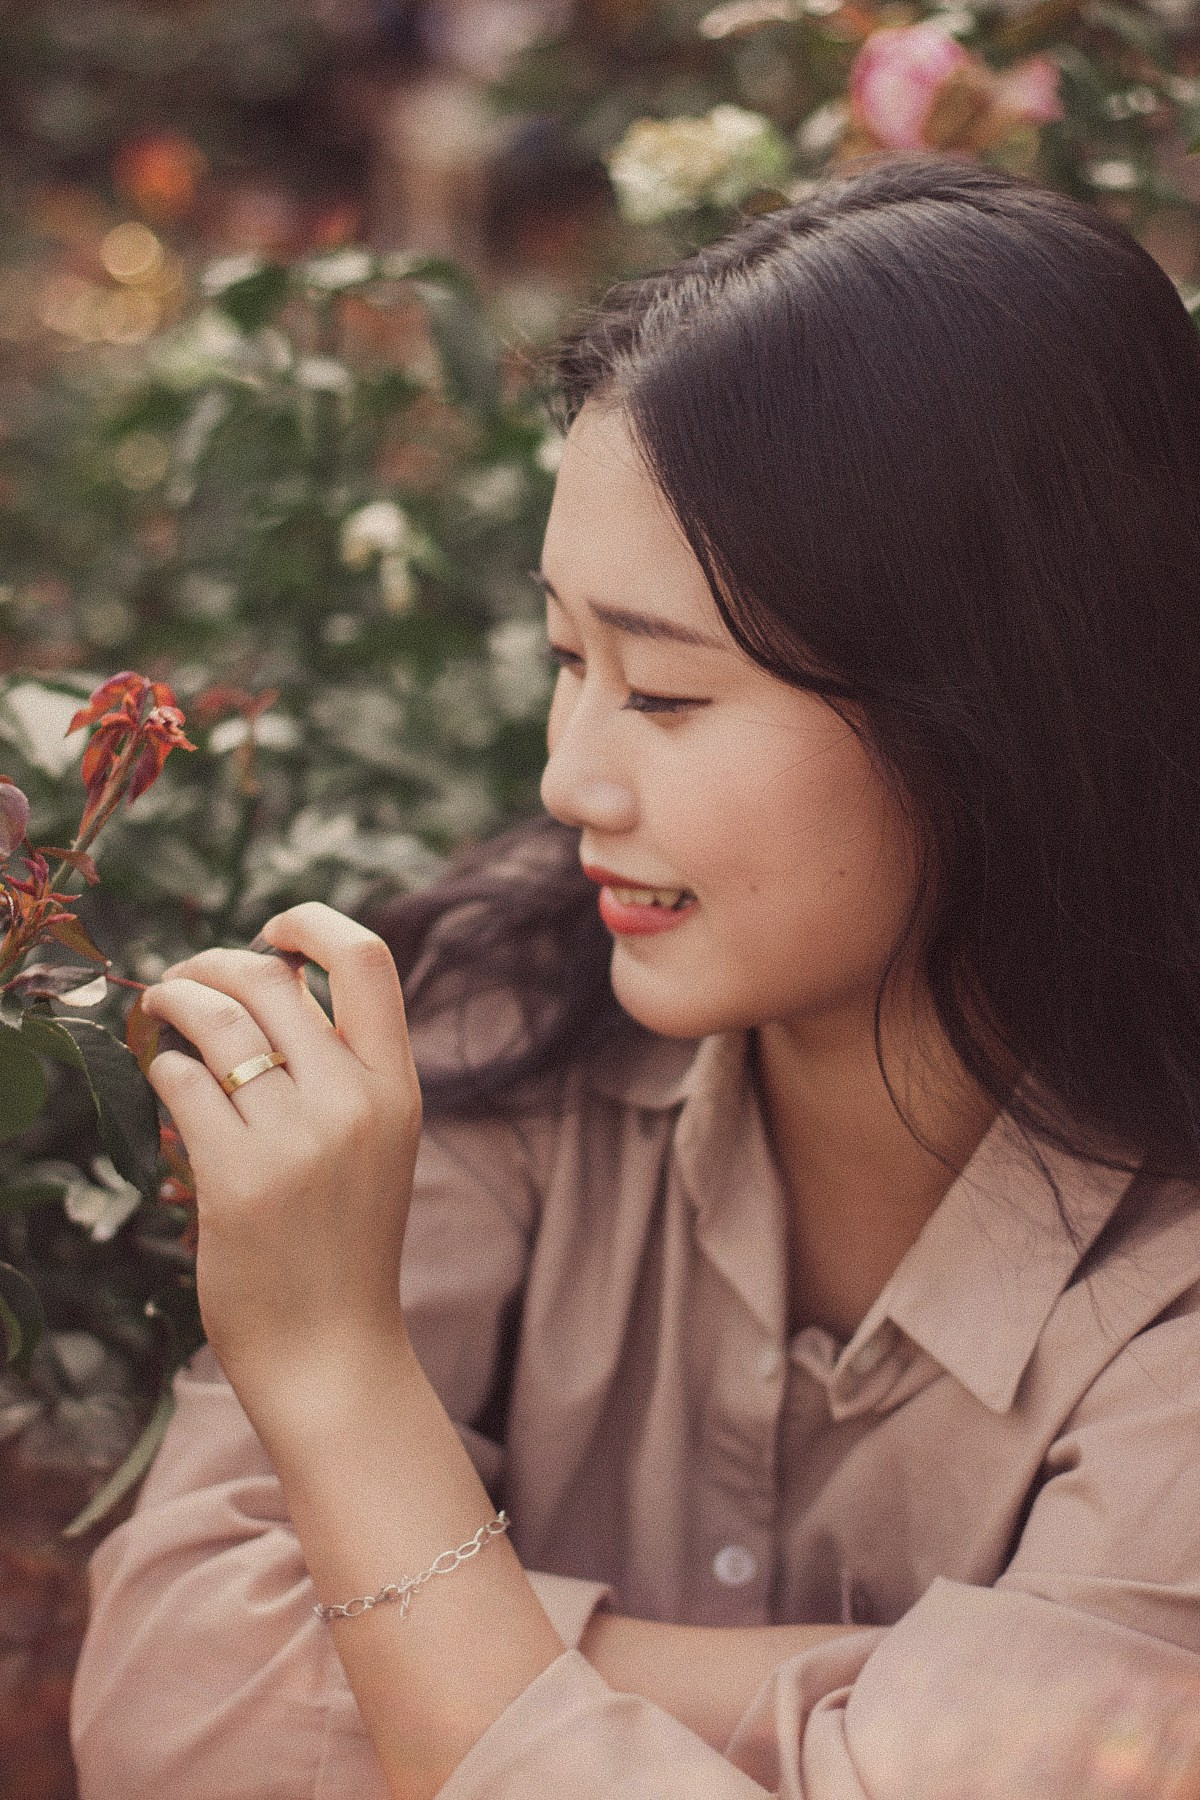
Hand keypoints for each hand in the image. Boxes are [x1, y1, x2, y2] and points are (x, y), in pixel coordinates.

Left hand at [141, 903, 421, 1423]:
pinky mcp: (237, 1180)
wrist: (334, 1350)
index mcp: (398, 1088)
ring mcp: (297, 1141)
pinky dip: (163, 1066)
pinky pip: (182, 1081)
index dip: (310, 922)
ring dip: (174, 998)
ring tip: (160, 1007)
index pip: (367, 959)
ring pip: (217, 1021)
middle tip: (188, 979)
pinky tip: (166, 1079)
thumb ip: (344, 1068)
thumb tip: (273, 981)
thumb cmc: (345, 1242)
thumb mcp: (378, 1142)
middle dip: (212, 962)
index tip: (271, 932)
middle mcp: (353, 1103)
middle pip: (268, 979)